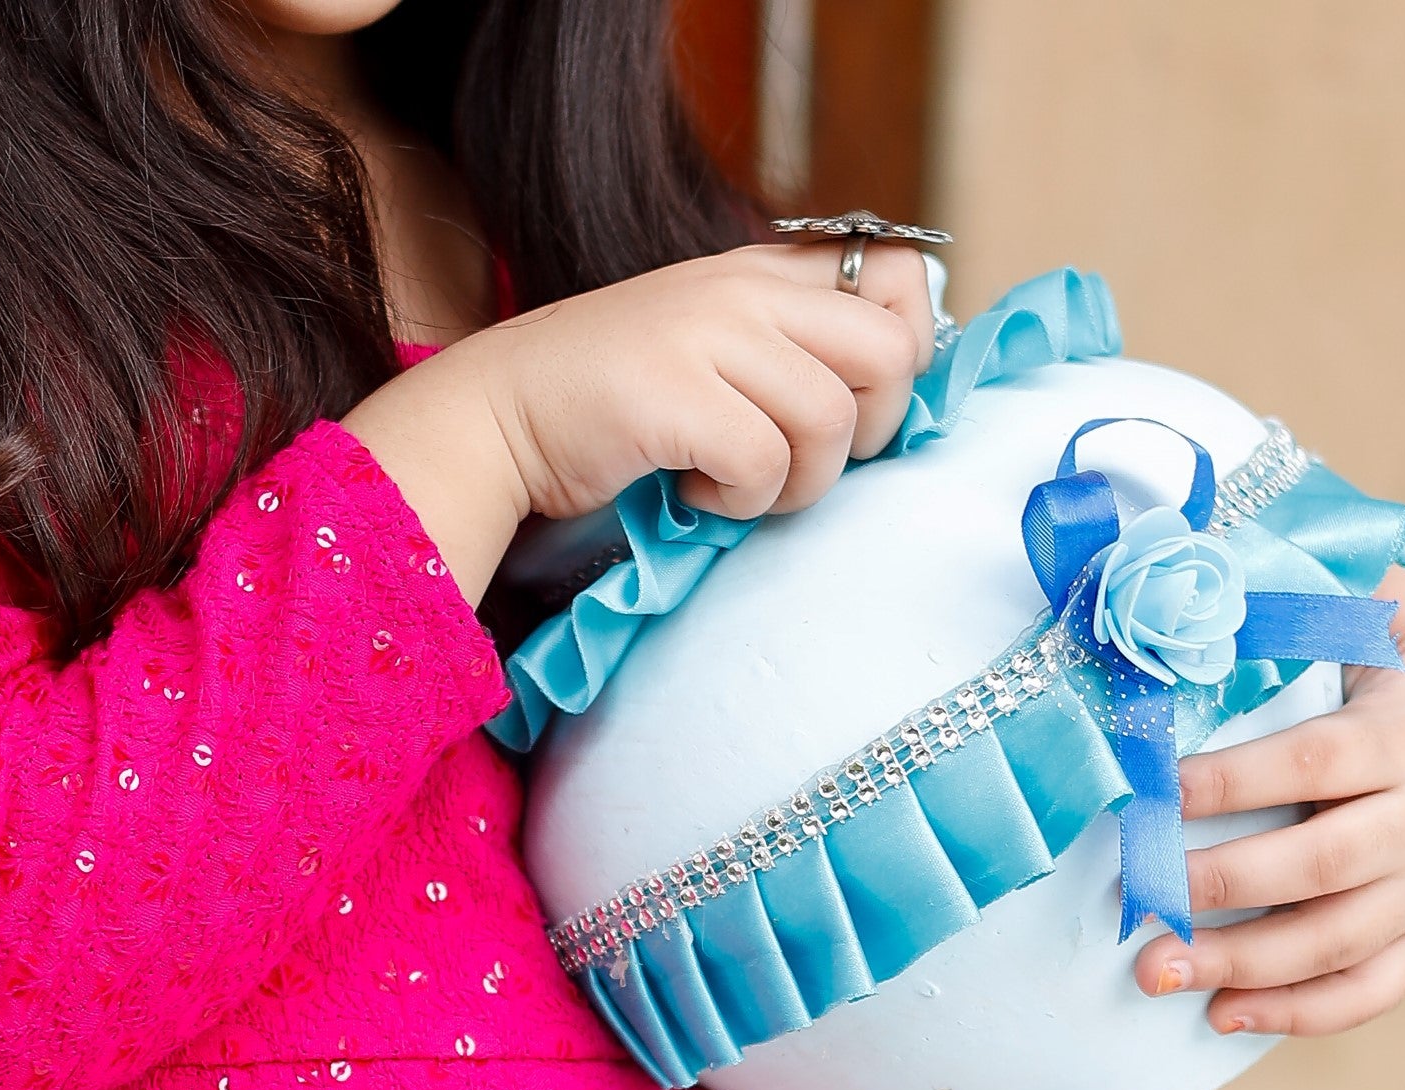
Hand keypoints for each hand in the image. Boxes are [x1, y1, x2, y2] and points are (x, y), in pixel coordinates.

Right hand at [342, 240, 933, 601]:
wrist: (496, 419)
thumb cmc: (609, 403)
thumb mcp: (710, 348)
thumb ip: (787, 348)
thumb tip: (888, 392)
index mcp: (760, 272)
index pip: (901, 276)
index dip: (908, 352)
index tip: (857, 404)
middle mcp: (742, 290)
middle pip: (888, 353)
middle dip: (869, 432)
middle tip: (804, 462)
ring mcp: (706, 337)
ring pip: (831, 420)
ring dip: (798, 484)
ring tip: (739, 489)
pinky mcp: (672, 396)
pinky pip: (764, 463)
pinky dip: (740, 503)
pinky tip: (695, 495)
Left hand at [1133, 572, 1404, 1033]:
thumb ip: (1339, 594)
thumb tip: (1236, 556)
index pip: (1314, 763)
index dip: (1234, 779)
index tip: (1155, 790)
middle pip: (1321, 866)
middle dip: (1225, 886)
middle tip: (1142, 893)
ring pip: (1334, 945)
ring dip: (1241, 967)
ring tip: (1155, 972)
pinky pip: (1364, 994)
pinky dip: (1296, 1017)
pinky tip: (1222, 1017)